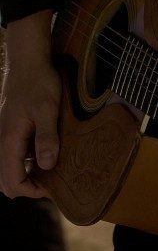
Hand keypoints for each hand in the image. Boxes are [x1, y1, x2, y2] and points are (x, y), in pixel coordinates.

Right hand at [0, 11, 59, 198]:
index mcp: (9, 141)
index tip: (53, 187)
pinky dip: (30, 161)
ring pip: (12, 168)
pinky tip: (51, 152)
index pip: (11, 181)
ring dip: (29, 174)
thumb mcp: (47, 110)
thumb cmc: (38, 83)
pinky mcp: (14, 131)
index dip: (30, 191)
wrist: (28, 63)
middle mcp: (3, 142)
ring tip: (56, 168)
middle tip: (54, 182)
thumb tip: (47, 165)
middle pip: (7, 180)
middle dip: (28, 186)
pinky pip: (18, 155)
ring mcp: (7, 137)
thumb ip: (47, 138)